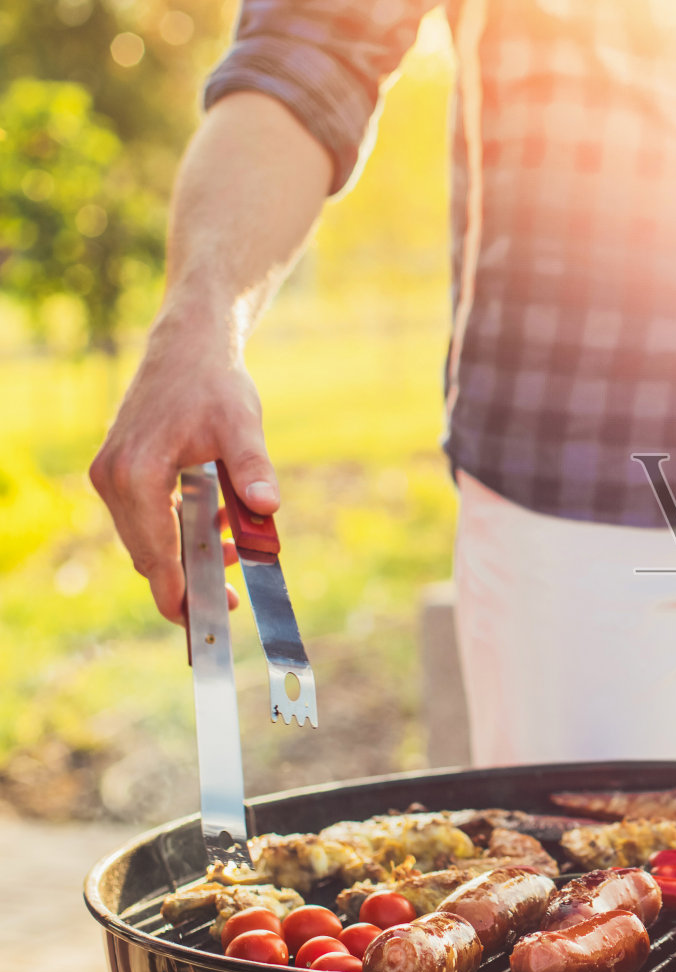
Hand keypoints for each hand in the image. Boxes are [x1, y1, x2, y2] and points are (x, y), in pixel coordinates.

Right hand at [89, 305, 276, 623]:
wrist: (189, 347)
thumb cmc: (214, 384)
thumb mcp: (242, 426)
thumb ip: (252, 469)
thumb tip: (268, 509)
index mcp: (136, 474)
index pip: (155, 553)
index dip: (178, 594)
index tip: (200, 623)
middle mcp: (112, 478)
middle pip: (146, 554)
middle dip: (186, 582)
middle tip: (230, 600)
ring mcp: (111, 475)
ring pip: (146, 539)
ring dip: (185, 554)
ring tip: (235, 553)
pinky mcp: (120, 470)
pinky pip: (146, 519)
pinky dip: (177, 531)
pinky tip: (218, 524)